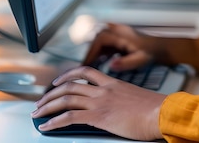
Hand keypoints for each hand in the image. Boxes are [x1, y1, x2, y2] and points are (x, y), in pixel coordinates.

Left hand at [31, 66, 165, 140]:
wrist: (160, 112)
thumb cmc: (153, 109)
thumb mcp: (135, 98)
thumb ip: (122, 98)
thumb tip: (118, 106)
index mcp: (113, 83)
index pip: (86, 72)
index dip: (69, 75)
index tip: (59, 81)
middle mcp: (104, 89)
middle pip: (71, 84)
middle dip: (52, 93)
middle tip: (42, 101)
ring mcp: (101, 101)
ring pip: (67, 98)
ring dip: (48, 105)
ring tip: (38, 113)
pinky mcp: (99, 115)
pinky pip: (70, 117)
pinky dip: (54, 121)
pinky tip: (46, 126)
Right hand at [84, 23, 156, 70]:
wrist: (160, 47)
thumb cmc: (151, 53)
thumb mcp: (140, 60)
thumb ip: (126, 63)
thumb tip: (111, 65)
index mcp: (122, 34)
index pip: (100, 39)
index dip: (91, 51)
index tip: (86, 64)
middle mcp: (119, 30)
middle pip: (97, 38)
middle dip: (90, 52)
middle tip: (84, 68)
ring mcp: (118, 33)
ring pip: (100, 40)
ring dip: (94, 53)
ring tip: (89, 68)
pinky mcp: (119, 38)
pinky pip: (105, 43)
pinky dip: (100, 52)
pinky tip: (98, 64)